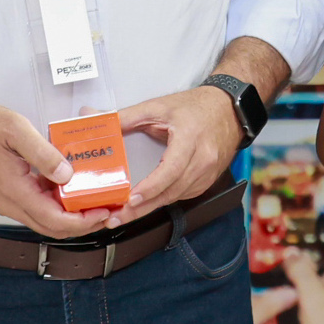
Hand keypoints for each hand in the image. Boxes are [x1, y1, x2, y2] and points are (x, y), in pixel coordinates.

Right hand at [0, 98, 111, 237]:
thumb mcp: (16, 130)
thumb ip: (44, 154)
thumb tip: (68, 175)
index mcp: (14, 192)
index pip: (55, 220)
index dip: (83, 221)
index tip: (104, 211)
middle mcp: (10, 203)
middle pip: (52, 227)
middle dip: (82, 224)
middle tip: (107, 210)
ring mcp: (7, 201)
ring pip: (44, 219)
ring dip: (70, 216)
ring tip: (94, 200)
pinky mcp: (7, 194)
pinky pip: (36, 206)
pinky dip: (57, 204)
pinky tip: (71, 186)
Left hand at [110, 86, 242, 227]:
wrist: (228, 111)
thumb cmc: (196, 107)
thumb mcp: (159, 107)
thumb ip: (126, 116)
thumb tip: (94, 117)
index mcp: (190, 138)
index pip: (171, 169)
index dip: (151, 187)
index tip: (131, 199)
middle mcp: (203, 160)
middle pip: (171, 190)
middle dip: (142, 207)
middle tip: (117, 217)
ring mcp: (207, 173)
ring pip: (175, 197)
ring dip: (150, 208)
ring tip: (124, 215)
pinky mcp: (206, 181)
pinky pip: (182, 195)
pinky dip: (163, 200)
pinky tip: (146, 204)